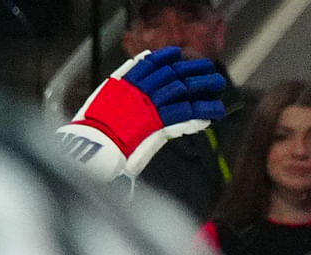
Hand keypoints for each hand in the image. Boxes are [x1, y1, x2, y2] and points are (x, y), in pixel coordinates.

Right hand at [56, 47, 227, 180]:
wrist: (92, 145)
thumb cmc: (96, 127)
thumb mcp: (104, 98)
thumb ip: (120, 83)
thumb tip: (136, 70)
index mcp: (123, 84)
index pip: (148, 64)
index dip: (166, 58)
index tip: (179, 53)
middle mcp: (137, 91)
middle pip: (170, 75)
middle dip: (191, 69)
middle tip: (209, 67)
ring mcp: (148, 108)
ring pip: (181, 92)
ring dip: (202, 87)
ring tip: (218, 85)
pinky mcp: (157, 125)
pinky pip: (182, 116)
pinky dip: (198, 113)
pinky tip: (211, 113)